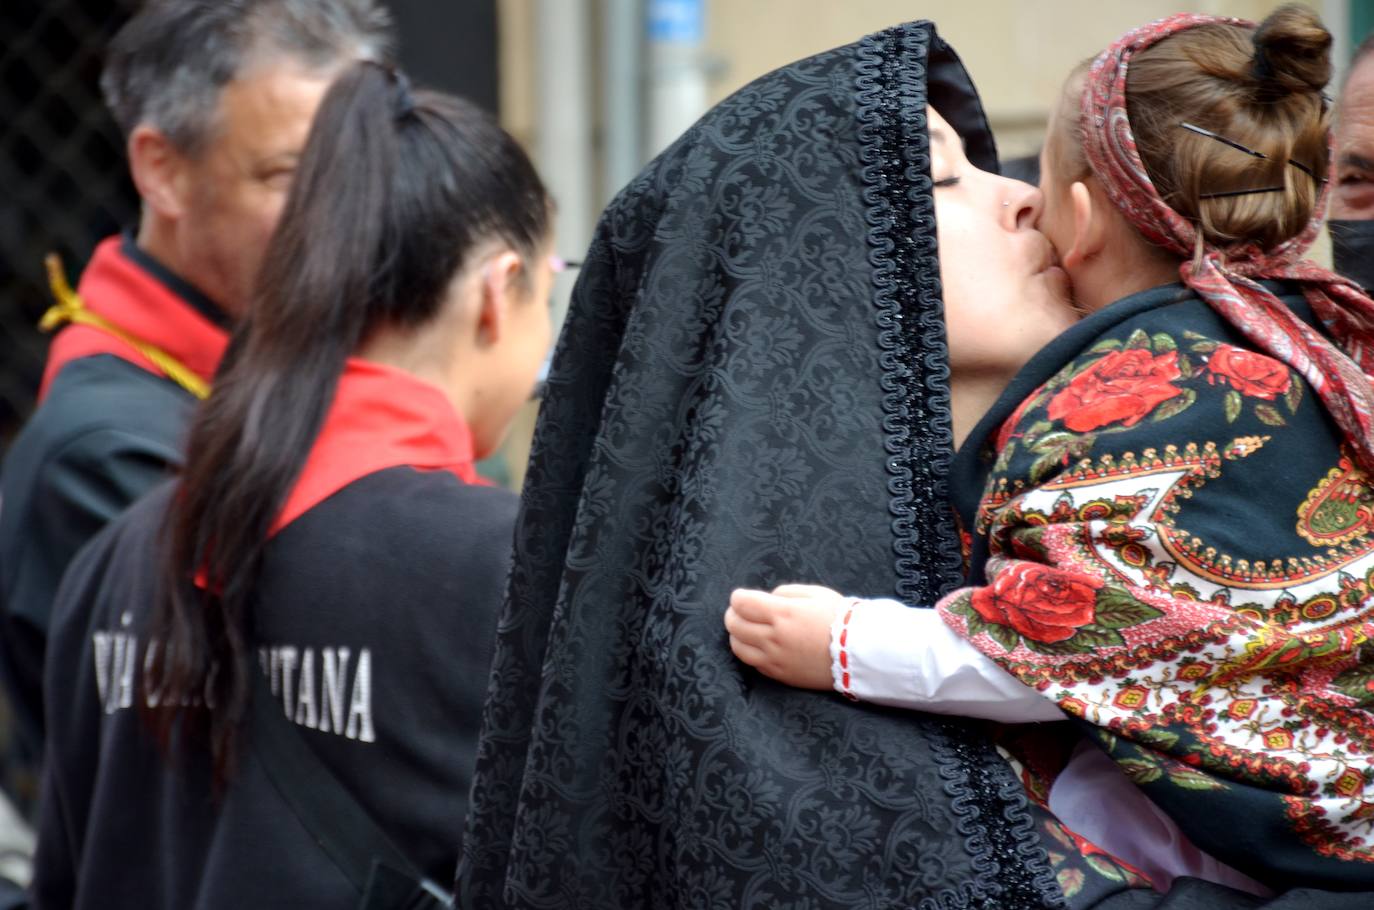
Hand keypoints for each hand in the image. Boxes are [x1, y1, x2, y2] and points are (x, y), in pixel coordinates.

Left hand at [724, 584, 845, 690]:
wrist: (859, 653)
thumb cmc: (840, 618)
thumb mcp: (816, 593)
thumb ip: (786, 593)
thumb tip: (767, 600)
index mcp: (782, 613)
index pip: (741, 604)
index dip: (738, 598)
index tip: (743, 597)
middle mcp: (774, 637)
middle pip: (734, 625)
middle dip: (734, 615)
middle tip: (742, 612)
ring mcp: (775, 659)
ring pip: (738, 647)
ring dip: (738, 635)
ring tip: (748, 630)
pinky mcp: (780, 675)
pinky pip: (753, 663)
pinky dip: (750, 652)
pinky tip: (761, 645)